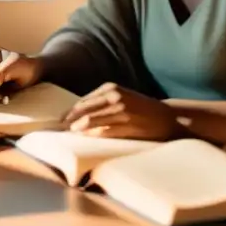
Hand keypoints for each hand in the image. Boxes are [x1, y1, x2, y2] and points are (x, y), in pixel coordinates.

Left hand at [62, 83, 183, 140]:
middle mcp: (114, 96)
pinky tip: (85, 137)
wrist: (166, 118)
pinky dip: (92, 134)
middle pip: (84, 109)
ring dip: (78, 127)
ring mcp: (120, 110)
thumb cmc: (141, 108)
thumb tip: (78, 115)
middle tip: (59, 128)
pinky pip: (104, 131)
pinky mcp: (126, 125)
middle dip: (70, 119)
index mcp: (111, 88)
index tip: (61, 120)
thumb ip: (102, 102)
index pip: (83, 101)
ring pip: (91, 120)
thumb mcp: (121, 97)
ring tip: (69, 133)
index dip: (70, 112)